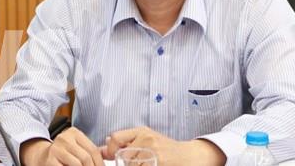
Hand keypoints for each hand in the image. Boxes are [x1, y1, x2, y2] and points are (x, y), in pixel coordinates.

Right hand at [21, 128, 103, 165]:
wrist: (41, 157)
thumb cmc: (63, 154)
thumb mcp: (77, 148)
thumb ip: (91, 151)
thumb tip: (111, 156)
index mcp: (74, 133)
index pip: (93, 150)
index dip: (100, 164)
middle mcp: (64, 138)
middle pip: (86, 158)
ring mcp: (56, 149)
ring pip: (78, 165)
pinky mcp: (50, 160)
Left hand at [102, 127, 224, 165]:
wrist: (191, 156)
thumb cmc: (167, 149)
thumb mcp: (147, 139)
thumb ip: (126, 142)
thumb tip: (102, 148)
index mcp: (142, 132)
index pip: (115, 138)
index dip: (109, 149)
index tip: (111, 156)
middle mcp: (147, 140)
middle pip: (123, 156)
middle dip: (126, 163)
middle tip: (137, 162)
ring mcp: (154, 153)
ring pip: (131, 165)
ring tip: (146, 164)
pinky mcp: (161, 163)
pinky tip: (151, 165)